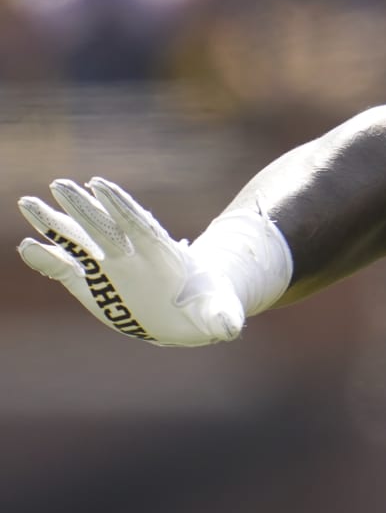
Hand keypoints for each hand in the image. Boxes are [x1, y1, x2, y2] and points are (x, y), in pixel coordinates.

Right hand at [18, 177, 288, 346]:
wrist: (189, 312)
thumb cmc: (206, 307)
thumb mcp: (219, 314)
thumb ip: (221, 317)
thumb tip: (230, 328)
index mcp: (163, 256)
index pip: (140, 226)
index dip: (121, 206)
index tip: (99, 184)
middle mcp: (133, 255)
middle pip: (105, 226)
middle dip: (84, 207)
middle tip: (59, 184)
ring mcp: (111, 266)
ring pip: (80, 240)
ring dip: (56, 223)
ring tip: (28, 201)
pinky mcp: (94, 282)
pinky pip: (68, 267)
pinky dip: (48, 259)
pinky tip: (27, 247)